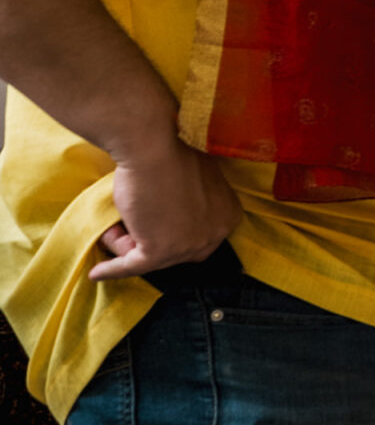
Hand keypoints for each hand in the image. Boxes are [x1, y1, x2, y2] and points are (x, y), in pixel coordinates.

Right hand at [92, 138, 242, 280]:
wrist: (151, 151)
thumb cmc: (172, 156)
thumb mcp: (201, 178)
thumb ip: (202, 197)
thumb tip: (187, 206)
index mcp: (229, 217)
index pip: (203, 238)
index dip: (177, 234)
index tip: (156, 226)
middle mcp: (215, 236)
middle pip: (179, 252)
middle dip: (155, 243)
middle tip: (132, 229)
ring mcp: (189, 246)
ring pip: (151, 258)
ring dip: (125, 244)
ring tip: (113, 226)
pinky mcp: (160, 252)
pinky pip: (132, 266)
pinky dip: (112, 269)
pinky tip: (96, 273)